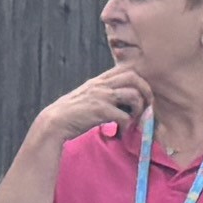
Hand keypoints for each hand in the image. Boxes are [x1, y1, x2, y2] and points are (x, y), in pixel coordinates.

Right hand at [30, 64, 146, 150]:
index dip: (139, 79)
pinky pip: (125, 116)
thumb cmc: (71, 112)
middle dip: (146, 90)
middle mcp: (101, 85)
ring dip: (139, 109)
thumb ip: (102, 92)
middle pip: (134, 76)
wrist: (55, 122)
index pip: (125, 69)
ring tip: (134, 120)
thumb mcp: (87, 95)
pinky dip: (127, 127)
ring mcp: (101, 96)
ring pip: (134, 94)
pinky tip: (121, 133)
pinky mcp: (101, 111)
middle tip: (147, 105)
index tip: (142, 94)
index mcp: (99, 80)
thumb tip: (119, 98)